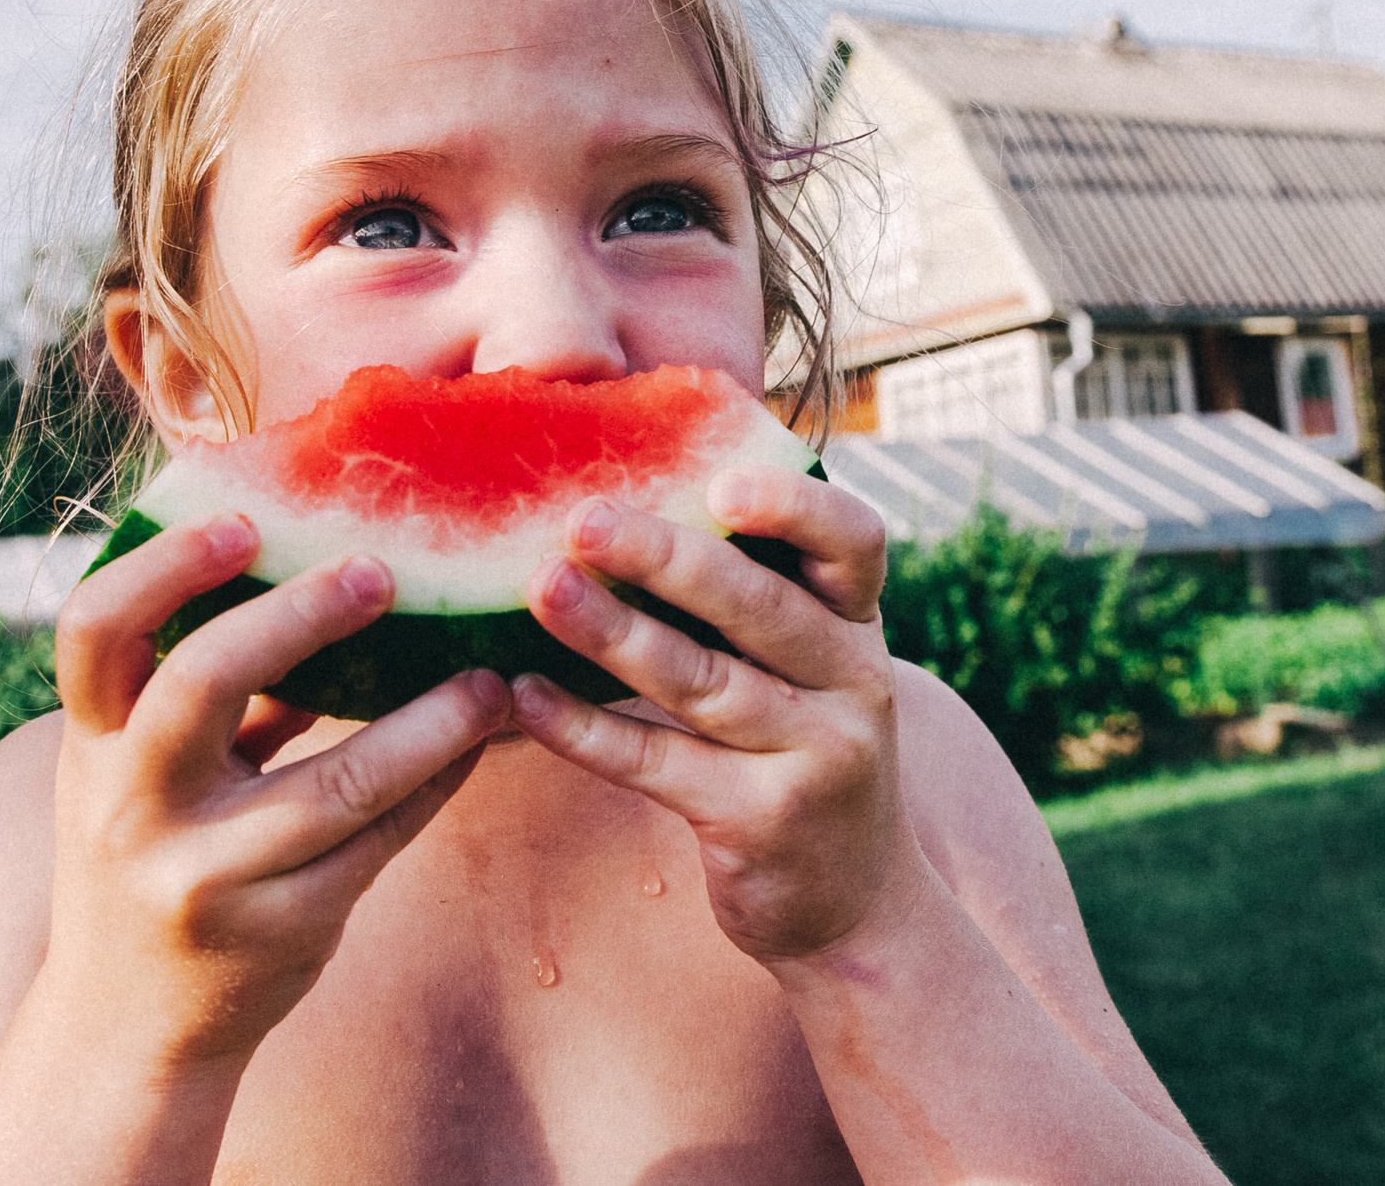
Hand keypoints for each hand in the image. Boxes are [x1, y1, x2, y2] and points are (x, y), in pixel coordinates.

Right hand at [37, 513, 508, 1070]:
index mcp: (91, 747)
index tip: (242, 520)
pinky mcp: (283, 928)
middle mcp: (134, 806)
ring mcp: (209, 874)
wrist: (121, 1034)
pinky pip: (380, 841)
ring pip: (334, 782)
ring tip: (485, 678)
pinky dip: (436, 784)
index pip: (95, 630)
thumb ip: (194, 687)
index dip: (162, 565)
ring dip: (425, 721)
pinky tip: (477, 740)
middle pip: (203, 682)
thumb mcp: (135, 774)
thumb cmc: (145, 860)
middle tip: (381, 571)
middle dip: (298, 615)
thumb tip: (295, 561)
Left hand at [509, 467, 930, 965]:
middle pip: (758, 606)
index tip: (718, 481)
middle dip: (666, 557)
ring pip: (700, 681)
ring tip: (542, 588)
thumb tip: (641, 483)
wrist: (855, 903)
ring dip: (613, 631)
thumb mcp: (811, 668)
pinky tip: (525, 697)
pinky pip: (657, 763)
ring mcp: (814, 757)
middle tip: (582, 520)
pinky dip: (585, 729)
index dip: (793, 507)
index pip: (853, 542)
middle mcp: (853, 685)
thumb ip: (757, 590)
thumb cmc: (803, 749)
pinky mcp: (761, 822)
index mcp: (860, 626)